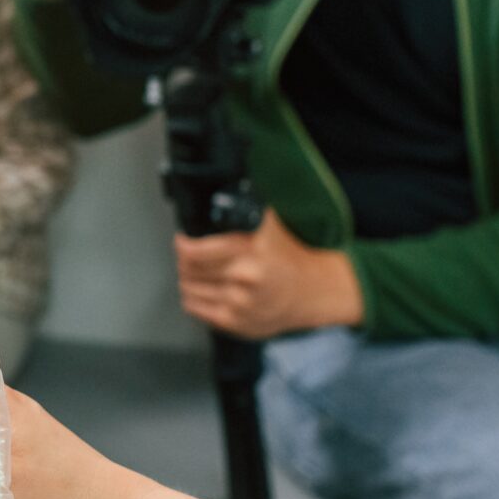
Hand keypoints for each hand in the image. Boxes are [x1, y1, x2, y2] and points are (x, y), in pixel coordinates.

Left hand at [174, 212, 362, 339]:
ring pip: (189, 289)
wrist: (317, 291)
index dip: (183, 245)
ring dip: (187, 279)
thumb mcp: (274, 222)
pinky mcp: (237, 323)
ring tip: (194, 272)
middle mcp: (244, 279)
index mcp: (252, 252)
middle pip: (190, 270)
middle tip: (188, 255)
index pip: (196, 252)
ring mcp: (240, 304)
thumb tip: (238, 175)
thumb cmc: (294, 257)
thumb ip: (252, 204)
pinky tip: (201, 290)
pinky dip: (193, 298)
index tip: (182, 241)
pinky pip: (197, 310)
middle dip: (184, 261)